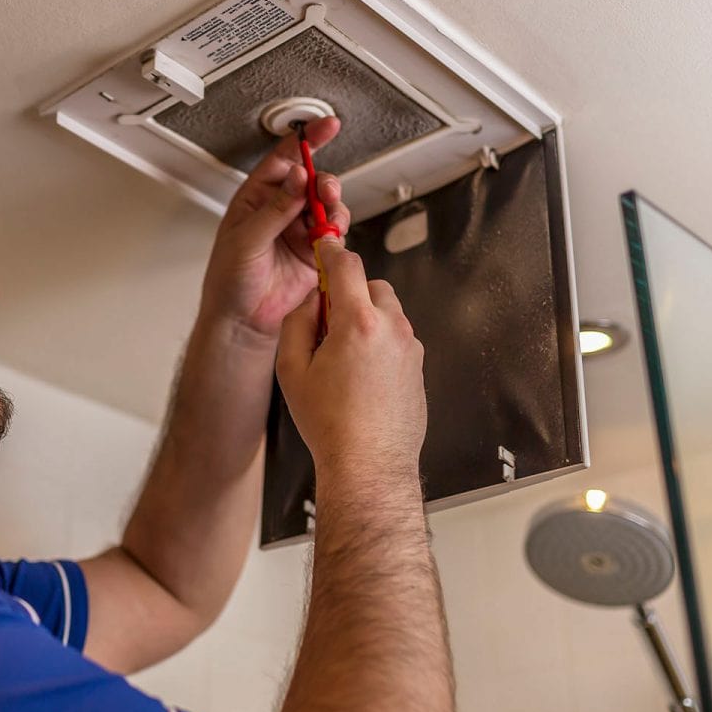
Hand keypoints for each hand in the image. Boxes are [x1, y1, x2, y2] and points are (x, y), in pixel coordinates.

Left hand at [198, 117, 350, 341]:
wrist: (241, 319)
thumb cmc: (229, 279)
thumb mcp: (246, 239)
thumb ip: (275, 208)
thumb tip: (296, 176)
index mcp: (257, 197)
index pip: (284, 158)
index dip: (306, 140)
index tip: (327, 126)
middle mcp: (280, 209)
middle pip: (312, 181)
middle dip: (324, 182)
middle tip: (324, 191)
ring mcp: (299, 230)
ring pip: (327, 205)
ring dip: (333, 206)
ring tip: (328, 216)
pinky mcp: (315, 251)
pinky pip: (335, 233)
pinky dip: (338, 232)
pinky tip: (329, 239)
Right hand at [275, 237, 425, 473]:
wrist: (369, 465)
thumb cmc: (330, 424)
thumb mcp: (292, 369)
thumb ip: (297, 323)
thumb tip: (309, 301)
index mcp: (358, 324)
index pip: (346, 266)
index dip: (331, 251)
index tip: (324, 247)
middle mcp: (392, 330)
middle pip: (372, 286)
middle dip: (349, 294)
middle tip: (326, 322)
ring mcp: (411, 349)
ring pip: (387, 312)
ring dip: (365, 319)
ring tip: (342, 356)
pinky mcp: (419, 367)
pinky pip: (397, 339)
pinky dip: (379, 342)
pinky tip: (360, 375)